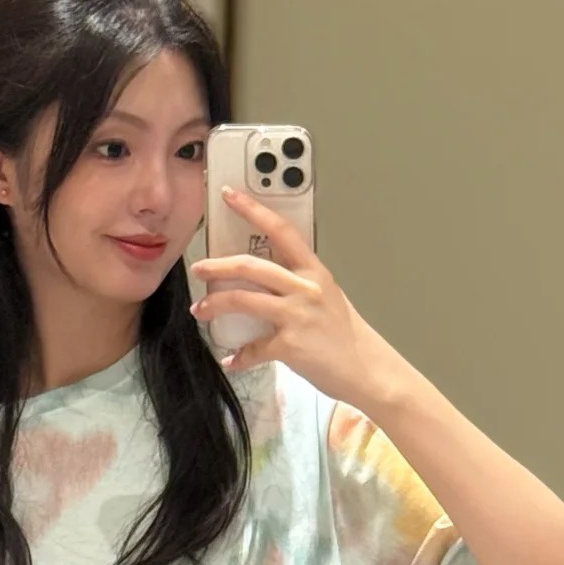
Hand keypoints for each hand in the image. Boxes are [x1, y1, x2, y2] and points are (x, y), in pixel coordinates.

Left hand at [189, 185, 404, 406]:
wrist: (365, 369)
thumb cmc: (344, 334)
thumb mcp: (326, 295)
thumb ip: (297, 281)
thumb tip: (263, 277)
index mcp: (313, 271)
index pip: (280, 231)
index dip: (252, 210)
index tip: (230, 195)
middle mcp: (305, 288)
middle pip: (251, 266)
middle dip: (217, 266)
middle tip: (198, 267)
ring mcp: (297, 316)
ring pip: (244, 300)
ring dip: (215, 305)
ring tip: (200, 310)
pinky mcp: (290, 345)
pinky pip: (254, 349)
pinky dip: (240, 357)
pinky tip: (232, 360)